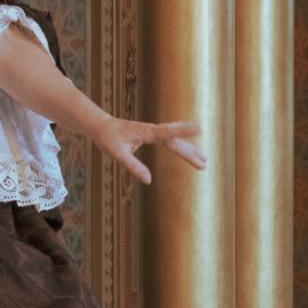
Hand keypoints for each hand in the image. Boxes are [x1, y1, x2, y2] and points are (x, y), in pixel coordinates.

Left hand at [90, 116, 206, 184]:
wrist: (102, 126)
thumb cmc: (108, 139)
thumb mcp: (118, 155)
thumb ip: (133, 167)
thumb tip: (148, 181)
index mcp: (146, 132)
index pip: (168, 133)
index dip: (183, 131)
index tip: (199, 128)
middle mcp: (153, 130)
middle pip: (176, 141)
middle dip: (190, 152)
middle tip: (204, 164)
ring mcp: (153, 132)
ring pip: (175, 140)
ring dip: (189, 150)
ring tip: (204, 160)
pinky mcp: (152, 134)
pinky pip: (171, 140)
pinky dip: (181, 146)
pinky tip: (189, 151)